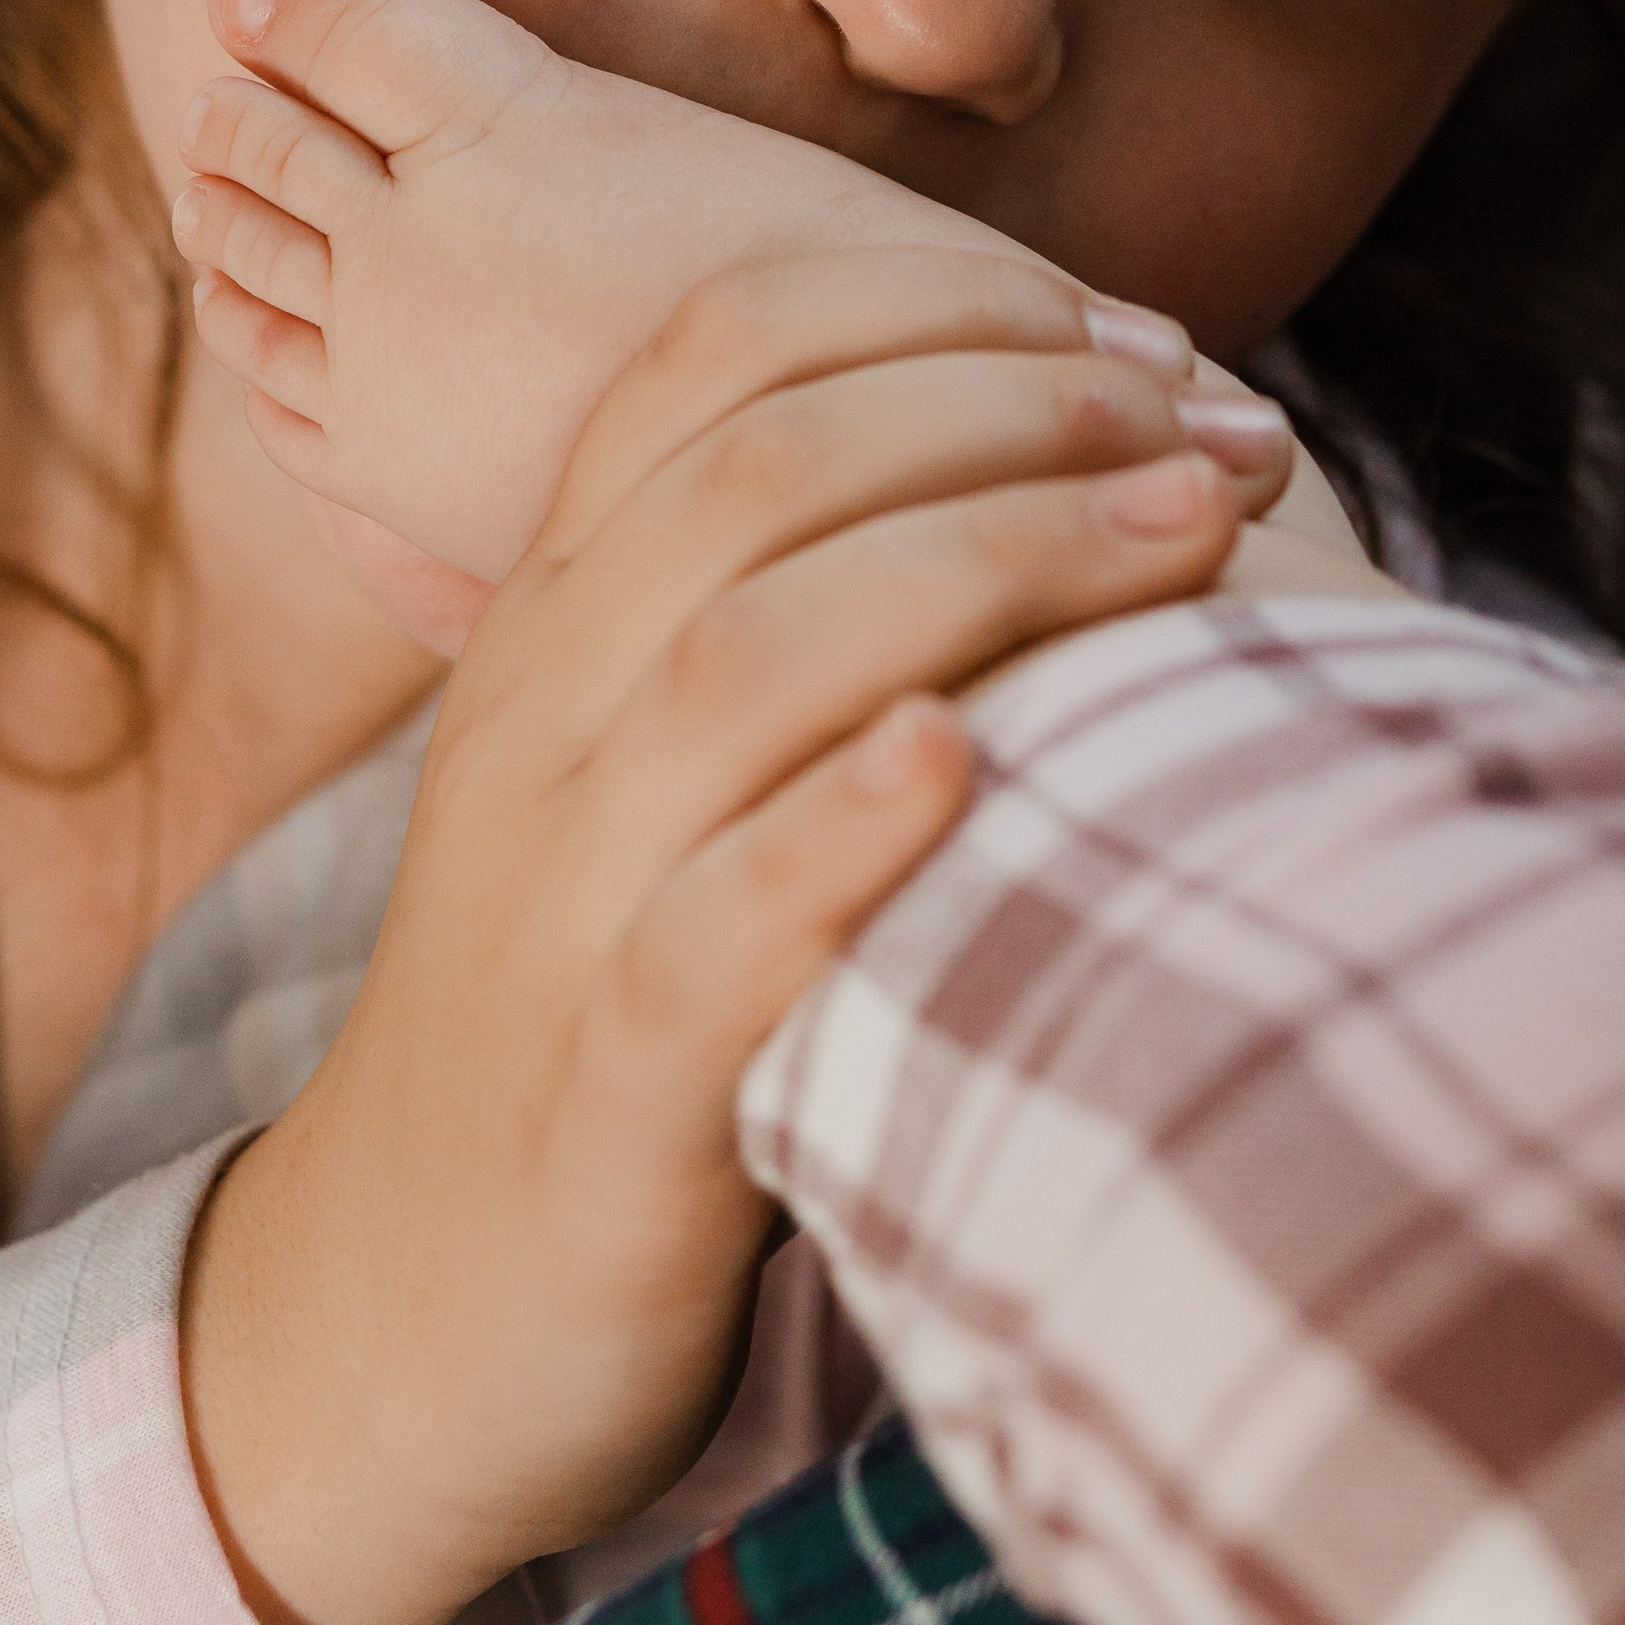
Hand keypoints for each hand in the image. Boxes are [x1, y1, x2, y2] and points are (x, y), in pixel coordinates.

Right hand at [179, 244, 1282, 1624]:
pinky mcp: (606, 1090)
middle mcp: (548, 717)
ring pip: (751, 657)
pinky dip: (840, 826)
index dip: (942, 302)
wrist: (399, 1322)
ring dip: (993, 558)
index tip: (1147, 336)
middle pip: (769, 471)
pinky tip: (962, 758)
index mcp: (564, 614)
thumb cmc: (614, 1002)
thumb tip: (1076, 458)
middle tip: (1225, 433)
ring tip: (1189, 529)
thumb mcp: (656, 766)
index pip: (720, 354)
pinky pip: (712, 927)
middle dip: (1019, 408)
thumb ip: (790, 605)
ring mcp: (562, 900)